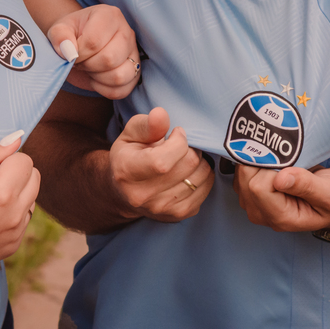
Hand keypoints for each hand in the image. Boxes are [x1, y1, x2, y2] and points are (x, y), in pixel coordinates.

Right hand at [0, 133, 39, 280]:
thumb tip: (15, 140)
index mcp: (2, 195)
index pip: (24, 160)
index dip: (4, 159)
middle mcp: (15, 216)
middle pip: (34, 177)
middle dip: (15, 172)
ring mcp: (16, 234)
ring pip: (31, 198)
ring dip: (16, 192)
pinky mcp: (13, 246)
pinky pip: (24, 219)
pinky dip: (12, 212)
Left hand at [48, 4, 139, 98]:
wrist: (79, 44)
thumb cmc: (71, 34)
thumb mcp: (59, 29)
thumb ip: (59, 36)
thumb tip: (69, 52)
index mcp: (110, 15)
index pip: (94, 41)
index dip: (78, 53)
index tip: (71, 53)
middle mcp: (127, 32)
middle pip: (109, 58)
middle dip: (88, 65)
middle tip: (79, 61)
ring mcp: (134, 53)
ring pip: (119, 76)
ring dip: (97, 77)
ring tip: (89, 68)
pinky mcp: (135, 73)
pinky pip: (122, 90)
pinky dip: (104, 89)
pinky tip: (96, 78)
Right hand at [109, 107, 211, 221]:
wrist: (123, 191)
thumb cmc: (128, 156)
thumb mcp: (130, 134)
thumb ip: (147, 124)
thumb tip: (161, 114)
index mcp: (127, 172)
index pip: (163, 161)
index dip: (178, 141)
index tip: (176, 133)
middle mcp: (143, 196)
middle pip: (188, 165)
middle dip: (190, 148)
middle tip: (180, 145)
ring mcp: (162, 209)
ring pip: (201, 176)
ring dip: (198, 162)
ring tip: (182, 158)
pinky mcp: (179, 215)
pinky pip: (206, 189)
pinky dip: (202, 176)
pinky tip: (187, 172)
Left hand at [233, 165, 329, 231]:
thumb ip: (306, 186)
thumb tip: (280, 179)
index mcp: (281, 218)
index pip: (258, 188)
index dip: (271, 170)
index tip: (290, 165)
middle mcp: (262, 214)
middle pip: (246, 179)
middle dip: (264, 163)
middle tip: (287, 161)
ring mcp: (254, 204)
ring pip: (241, 172)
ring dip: (260, 161)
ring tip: (284, 162)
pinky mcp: (251, 192)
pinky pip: (243, 171)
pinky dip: (256, 161)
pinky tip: (274, 162)